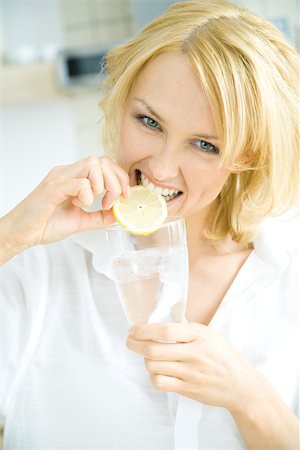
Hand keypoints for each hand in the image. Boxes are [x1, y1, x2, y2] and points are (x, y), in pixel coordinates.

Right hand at [1, 156, 128, 256]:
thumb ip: (98, 217)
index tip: (124, 196)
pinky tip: (77, 206)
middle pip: (102, 160)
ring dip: (100, 186)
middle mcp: (67, 172)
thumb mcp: (80, 221)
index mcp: (74, 177)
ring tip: (92, 203)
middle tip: (109, 202)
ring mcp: (60, 178)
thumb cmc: (45, 224)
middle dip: (115, 181)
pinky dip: (86, 196)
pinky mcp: (53, 188)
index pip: (104, 163)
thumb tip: (118, 215)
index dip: (120, 177)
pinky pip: (80, 183)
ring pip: (93, 165)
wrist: (21, 233)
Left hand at [127, 322, 258, 411]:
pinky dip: (153, 376)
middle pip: (153, 349)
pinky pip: (160, 382)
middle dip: (135, 345)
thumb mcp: (208, 334)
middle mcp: (194, 352)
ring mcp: (191, 372)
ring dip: (145, 361)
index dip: (144, 330)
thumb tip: (164, 312)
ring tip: (148, 357)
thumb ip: (186, 326)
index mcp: (198, 334)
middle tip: (130, 341)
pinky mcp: (188, 389)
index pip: (165, 331)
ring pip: (153, 366)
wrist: (240, 384)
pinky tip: (157, 372)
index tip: (133, 329)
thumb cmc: (222, 356)